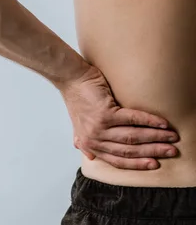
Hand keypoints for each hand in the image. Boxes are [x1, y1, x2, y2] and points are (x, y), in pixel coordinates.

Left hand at [60, 65, 179, 169]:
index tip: (154, 164)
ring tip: (170, 137)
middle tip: (171, 151)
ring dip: (155, 137)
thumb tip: (90, 156)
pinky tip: (161, 123)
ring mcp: (100, 127)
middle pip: (129, 150)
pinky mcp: (105, 113)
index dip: (138, 164)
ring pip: (133, 136)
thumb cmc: (77, 98)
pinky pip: (133, 119)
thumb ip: (85, 141)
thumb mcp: (77, 125)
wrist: (71, 78)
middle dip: (153, 152)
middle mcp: (95, 139)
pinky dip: (149, 121)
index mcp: (90, 144)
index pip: (118, 160)